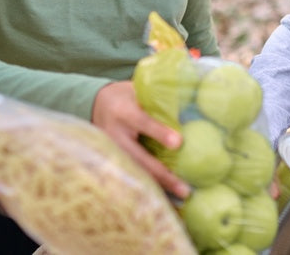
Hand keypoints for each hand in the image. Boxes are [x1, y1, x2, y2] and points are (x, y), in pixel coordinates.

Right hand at [91, 81, 190, 198]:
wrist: (97, 104)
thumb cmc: (127, 96)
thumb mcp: (138, 91)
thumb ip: (158, 101)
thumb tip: (192, 109)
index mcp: (123, 111)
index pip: (142, 122)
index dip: (159, 132)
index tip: (178, 143)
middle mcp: (114, 134)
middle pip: (139, 158)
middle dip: (162, 175)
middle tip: (185, 189)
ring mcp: (111, 151)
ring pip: (136, 172)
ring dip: (159, 187)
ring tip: (181, 198)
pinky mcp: (112, 162)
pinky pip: (133, 176)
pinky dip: (151, 187)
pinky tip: (168, 198)